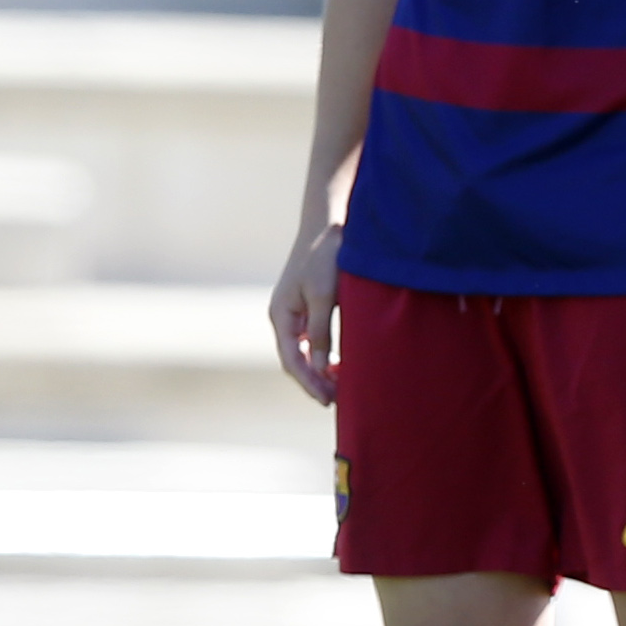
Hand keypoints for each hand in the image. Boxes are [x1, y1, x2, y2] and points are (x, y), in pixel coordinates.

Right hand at [269, 223, 345, 404]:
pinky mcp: (310, 307)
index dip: (310, 383)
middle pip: (296, 360)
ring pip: (305, 352)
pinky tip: (344, 365)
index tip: (328, 401)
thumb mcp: (325, 296)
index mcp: (281, 315)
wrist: (329, 224)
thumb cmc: (326, 257)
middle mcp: (284, 317)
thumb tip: (322, 368)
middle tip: (339, 402)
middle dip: (315, 382)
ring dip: (321, 371)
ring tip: (343, 388)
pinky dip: (326, 355)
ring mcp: (295, 312)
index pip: (293, 360)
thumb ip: (323, 331)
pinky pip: (314, 340)